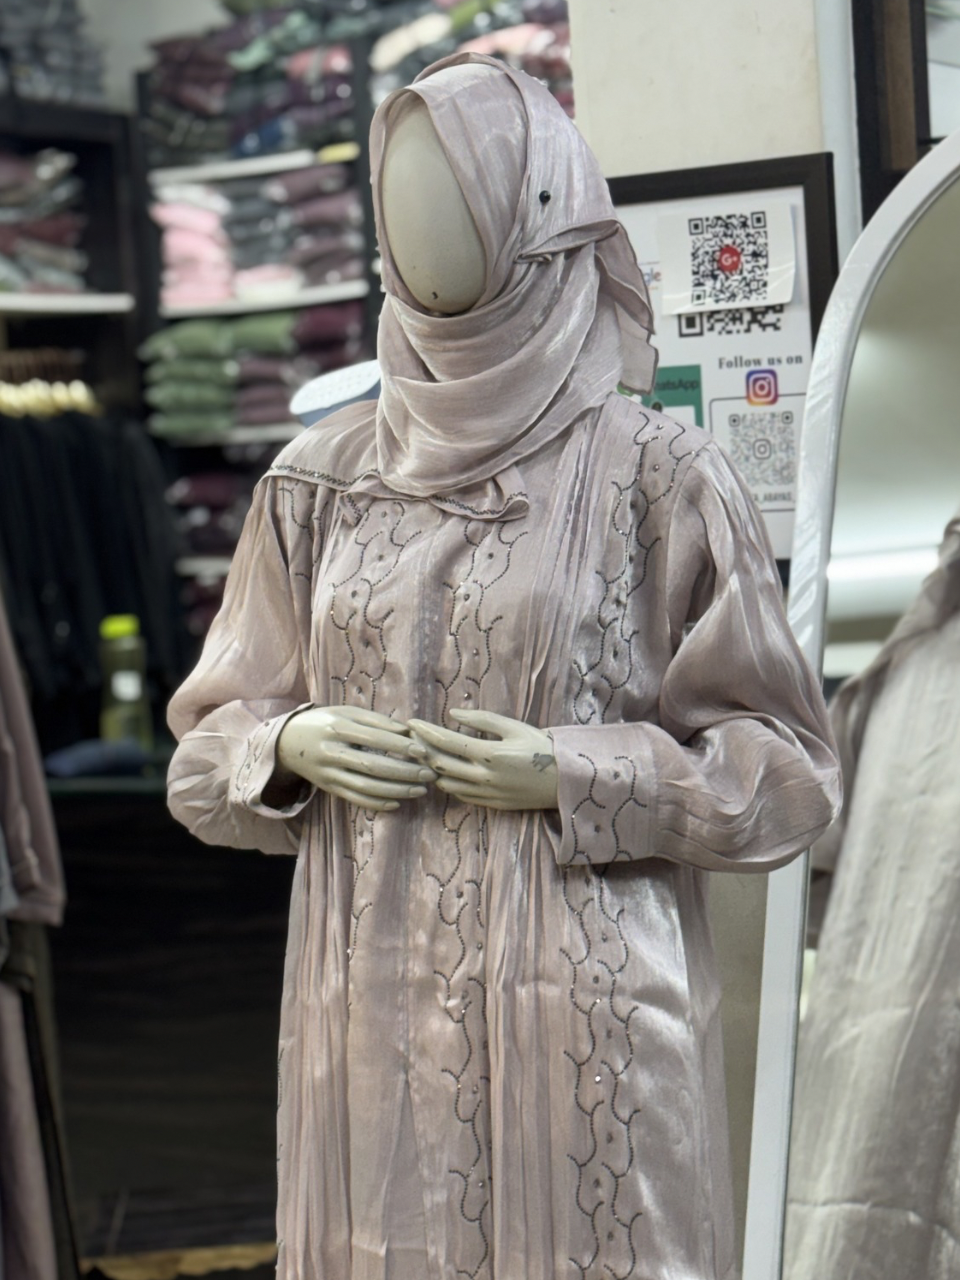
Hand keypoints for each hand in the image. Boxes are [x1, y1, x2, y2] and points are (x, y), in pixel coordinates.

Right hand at [275, 705, 436, 811]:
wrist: (287, 742)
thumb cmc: (325, 722)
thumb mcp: (345, 712)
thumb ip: (375, 720)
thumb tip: (408, 730)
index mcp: (337, 727)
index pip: (373, 738)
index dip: (399, 745)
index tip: (422, 751)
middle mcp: (331, 752)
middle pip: (372, 766)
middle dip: (404, 772)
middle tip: (429, 774)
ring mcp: (328, 773)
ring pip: (365, 787)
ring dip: (396, 790)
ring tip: (420, 790)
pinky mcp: (328, 788)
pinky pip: (355, 799)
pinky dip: (376, 803)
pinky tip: (397, 802)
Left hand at [406, 709, 557, 810]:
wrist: (566, 779)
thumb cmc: (542, 747)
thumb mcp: (514, 727)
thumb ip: (482, 720)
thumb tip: (453, 714)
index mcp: (490, 754)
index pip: (446, 743)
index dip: (425, 732)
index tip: (410, 723)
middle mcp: (485, 777)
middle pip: (439, 765)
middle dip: (420, 751)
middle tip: (409, 740)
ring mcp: (488, 794)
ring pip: (446, 784)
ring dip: (431, 770)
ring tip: (422, 756)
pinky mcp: (493, 805)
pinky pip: (461, 796)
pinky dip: (448, 784)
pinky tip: (445, 773)